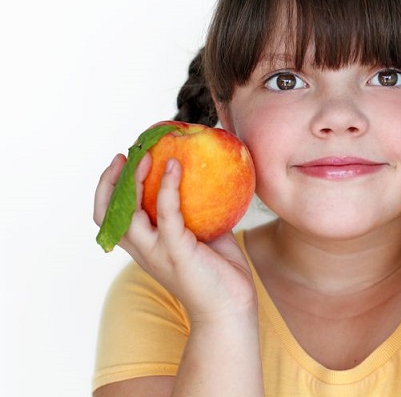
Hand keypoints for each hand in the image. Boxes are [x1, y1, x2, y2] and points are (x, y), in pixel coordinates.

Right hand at [93, 153, 256, 321]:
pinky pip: (167, 214)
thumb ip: (195, 212)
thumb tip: (203, 178)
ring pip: (130, 213)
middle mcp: (144, 251)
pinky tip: (176, 167)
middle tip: (129, 153)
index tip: (122, 161)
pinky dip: (168, 187)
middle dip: (111, 180)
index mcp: (145, 247)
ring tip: (151, 155)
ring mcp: (157, 253)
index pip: (110, 217)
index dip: (108, 188)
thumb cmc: (219, 271)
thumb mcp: (202, 235)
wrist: (231, 307)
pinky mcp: (177, 252)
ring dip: (136, 180)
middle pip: (108, 214)